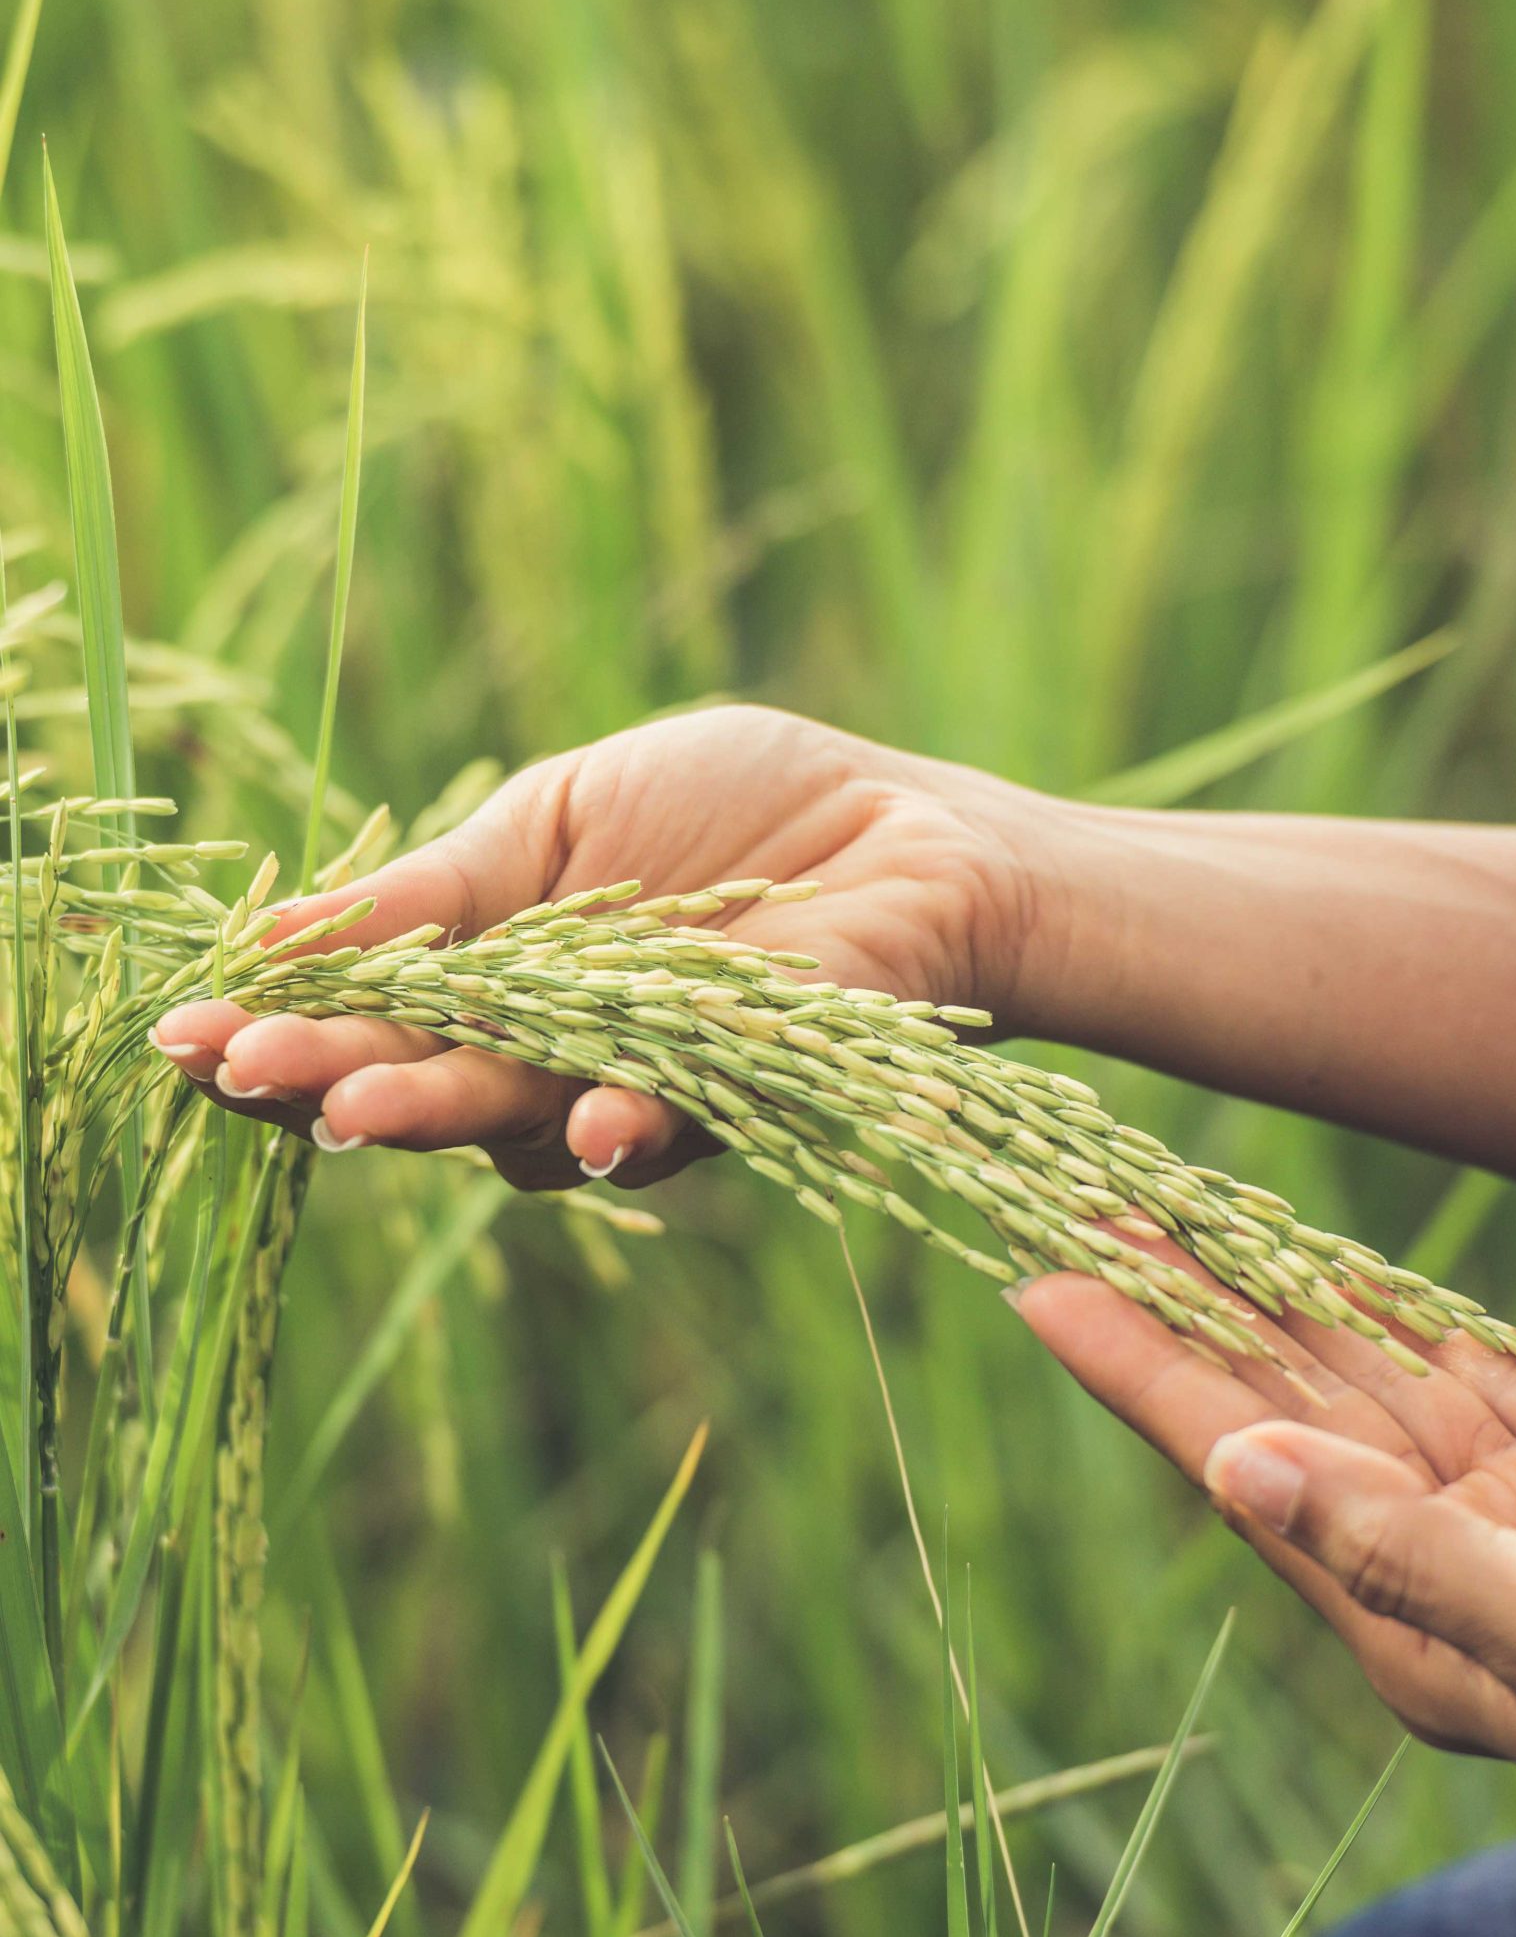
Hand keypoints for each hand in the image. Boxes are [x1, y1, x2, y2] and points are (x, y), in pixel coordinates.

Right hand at [149, 706, 1063, 1186]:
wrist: (907, 832)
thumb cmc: (741, 810)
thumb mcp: (562, 816)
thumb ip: (442, 889)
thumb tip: (278, 933)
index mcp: (498, 982)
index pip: (367, 1021)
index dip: (280, 1033)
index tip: (186, 1034)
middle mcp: (556, 1058)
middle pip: (426, 1086)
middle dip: (333, 1082)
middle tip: (248, 1076)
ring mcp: (643, 1088)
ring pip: (526, 1124)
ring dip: (445, 1110)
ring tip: (363, 1105)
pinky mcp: (744, 1098)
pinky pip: (673, 1126)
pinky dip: (629, 1123)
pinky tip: (591, 1123)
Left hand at [1012, 1269, 1515, 1913]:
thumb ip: (1400, 1554)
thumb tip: (1238, 1472)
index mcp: (1411, 1630)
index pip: (1238, 1470)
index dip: (1138, 1371)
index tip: (1041, 1280)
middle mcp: (1444, 1577)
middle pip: (1286, 1415)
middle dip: (1190, 1315)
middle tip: (1092, 1204)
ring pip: (1376, 1388)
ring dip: (1285, 1303)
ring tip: (1190, 1216)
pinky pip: (1480, 1383)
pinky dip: (1410, 1320)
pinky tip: (1344, 1270)